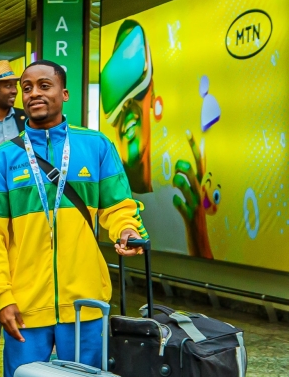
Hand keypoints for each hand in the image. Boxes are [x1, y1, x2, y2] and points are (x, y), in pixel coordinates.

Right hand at [0, 304, 24, 342]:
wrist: (2, 302)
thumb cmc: (11, 306)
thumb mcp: (17, 312)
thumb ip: (20, 320)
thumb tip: (24, 327)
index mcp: (10, 319)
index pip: (14, 330)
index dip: (18, 336)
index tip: (23, 340)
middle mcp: (5, 322)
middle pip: (11, 332)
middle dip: (16, 337)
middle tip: (21, 340)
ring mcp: (2, 322)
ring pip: (7, 331)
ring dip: (13, 335)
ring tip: (17, 338)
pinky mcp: (1, 322)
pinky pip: (5, 329)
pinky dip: (9, 332)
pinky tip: (12, 333)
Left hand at [114, 228, 142, 256]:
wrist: (126, 232)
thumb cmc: (128, 231)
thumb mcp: (125, 233)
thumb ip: (124, 239)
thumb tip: (122, 247)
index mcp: (139, 241)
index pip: (141, 247)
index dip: (141, 250)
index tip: (140, 252)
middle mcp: (137, 246)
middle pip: (132, 252)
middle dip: (124, 252)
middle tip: (118, 248)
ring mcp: (133, 249)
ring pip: (127, 254)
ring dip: (120, 251)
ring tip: (116, 245)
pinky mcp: (129, 250)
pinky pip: (124, 253)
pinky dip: (119, 251)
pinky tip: (117, 247)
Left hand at [172, 133, 213, 258]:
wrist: (199, 243)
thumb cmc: (192, 221)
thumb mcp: (188, 204)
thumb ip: (183, 192)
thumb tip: (176, 182)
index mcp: (199, 189)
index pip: (199, 165)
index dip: (194, 149)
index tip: (189, 133)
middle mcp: (200, 196)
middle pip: (197, 175)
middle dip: (189, 164)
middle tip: (179, 161)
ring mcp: (197, 207)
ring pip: (192, 191)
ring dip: (184, 182)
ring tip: (176, 178)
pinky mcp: (191, 219)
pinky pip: (185, 209)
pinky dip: (179, 204)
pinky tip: (175, 201)